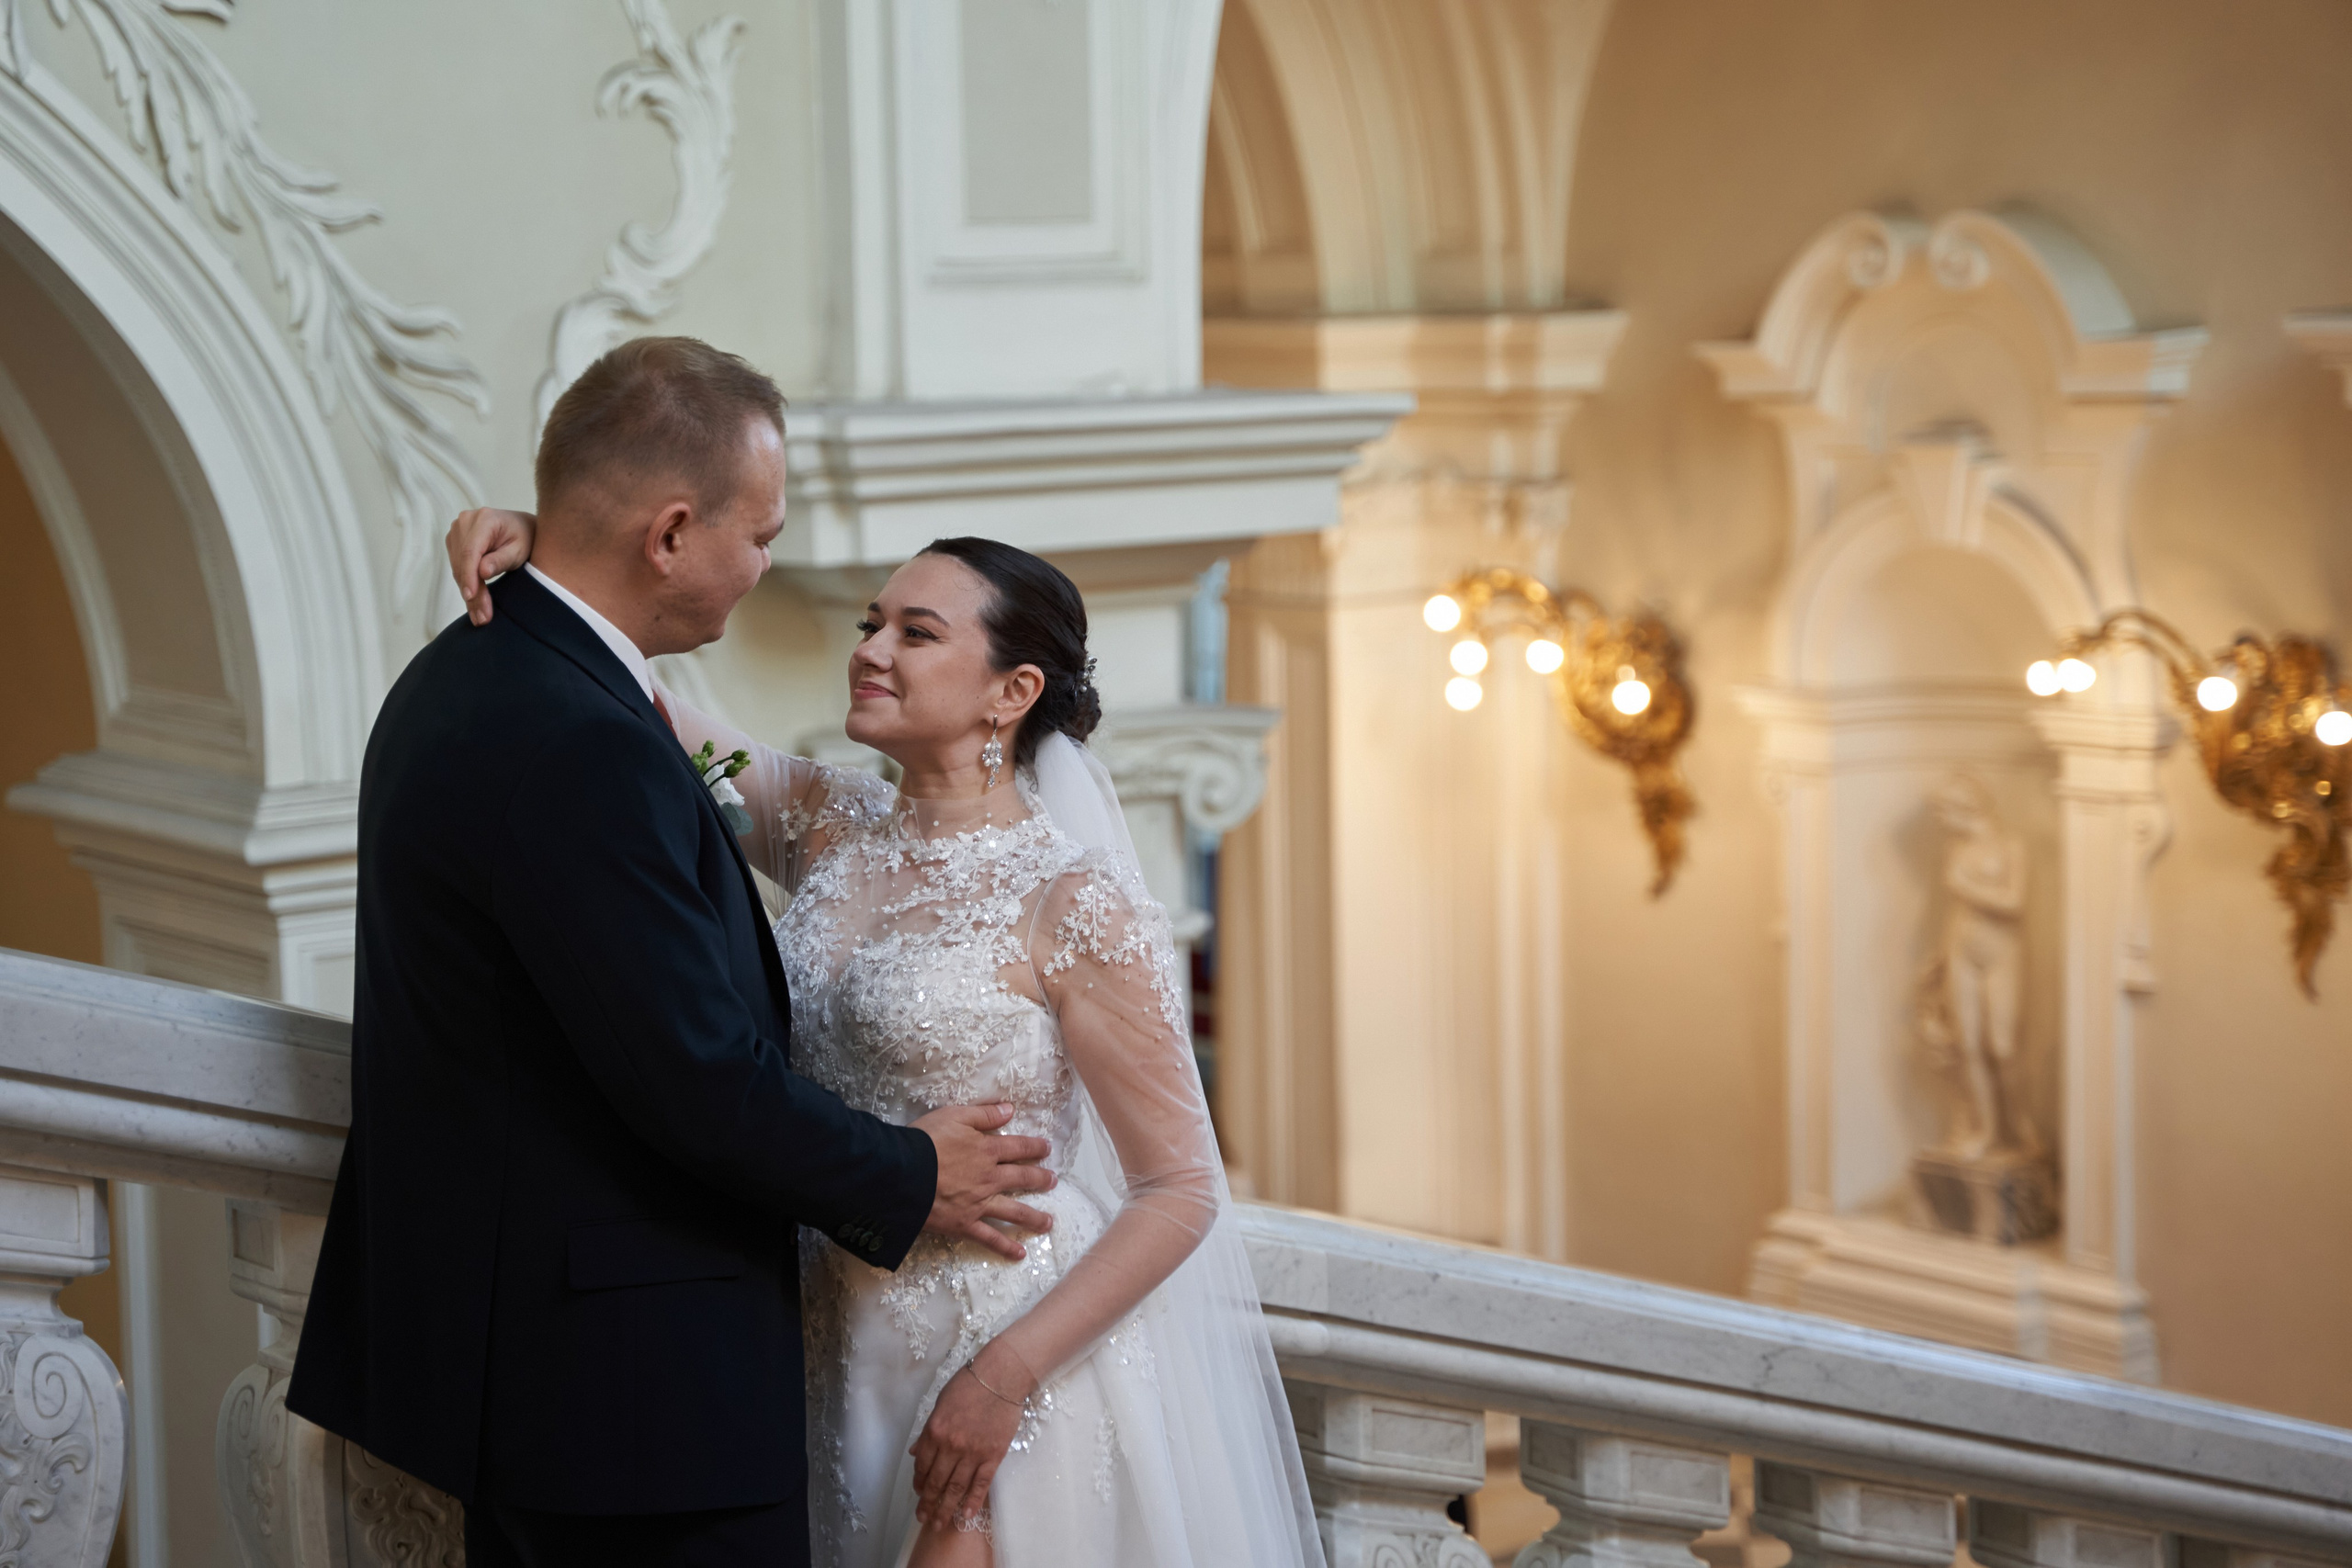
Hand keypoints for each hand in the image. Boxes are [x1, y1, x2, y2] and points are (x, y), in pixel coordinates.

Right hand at [446, 507, 537, 624]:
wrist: (523, 527)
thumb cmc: (526, 537)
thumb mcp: (520, 550)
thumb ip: (502, 560)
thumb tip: (482, 572)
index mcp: (484, 519)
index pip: (470, 551)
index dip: (469, 576)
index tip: (471, 597)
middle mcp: (465, 522)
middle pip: (462, 562)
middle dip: (472, 592)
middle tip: (482, 617)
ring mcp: (458, 531)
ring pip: (457, 568)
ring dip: (468, 593)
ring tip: (480, 616)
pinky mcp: (455, 542)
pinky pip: (458, 568)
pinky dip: (467, 586)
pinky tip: (475, 605)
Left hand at [910, 1344, 1035, 1530]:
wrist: (1002, 1375)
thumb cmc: (970, 1384)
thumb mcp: (941, 1403)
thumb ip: (928, 1430)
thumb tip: (917, 1452)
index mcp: (935, 1430)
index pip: (922, 1465)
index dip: (919, 1482)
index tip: (918, 1492)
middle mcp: (951, 1445)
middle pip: (936, 1481)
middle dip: (928, 1503)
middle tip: (923, 1518)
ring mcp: (973, 1452)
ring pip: (956, 1487)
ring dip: (945, 1508)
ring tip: (938, 1523)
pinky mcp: (993, 1455)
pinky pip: (981, 1484)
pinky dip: (972, 1501)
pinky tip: (964, 1515)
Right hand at [913, 1103, 1053, 1261]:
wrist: (902, 1174)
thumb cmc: (925, 1141)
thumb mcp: (954, 1116)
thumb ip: (984, 1114)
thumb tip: (1010, 1109)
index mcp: (987, 1150)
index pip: (1018, 1147)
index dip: (1035, 1147)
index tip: (1048, 1149)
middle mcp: (990, 1178)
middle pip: (1022, 1178)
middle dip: (1040, 1179)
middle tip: (1053, 1181)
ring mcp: (980, 1204)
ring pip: (1014, 1211)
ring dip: (1034, 1217)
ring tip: (1049, 1222)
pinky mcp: (965, 1224)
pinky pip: (989, 1238)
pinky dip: (1005, 1247)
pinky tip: (1020, 1255)